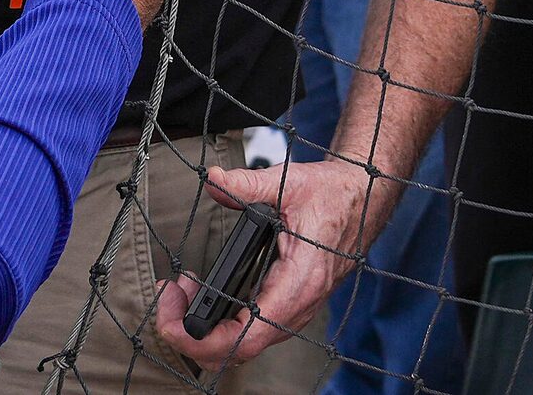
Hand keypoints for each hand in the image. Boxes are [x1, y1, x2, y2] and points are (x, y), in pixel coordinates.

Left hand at [151, 158, 390, 371]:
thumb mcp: (288, 183)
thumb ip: (247, 185)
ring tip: (183, 288)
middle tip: (170, 296)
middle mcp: (296, 307)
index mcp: (298, 284)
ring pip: (241, 345)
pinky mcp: (287, 305)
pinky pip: (250, 331)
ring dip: (204, 326)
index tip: (172, 316)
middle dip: (191, 334)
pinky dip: (220, 320)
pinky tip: (204, 290)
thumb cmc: (331, 196)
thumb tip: (215, 181)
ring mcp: (292, 311)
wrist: (362, 201)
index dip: (202, 340)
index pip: (246, 338)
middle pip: (236, 352)